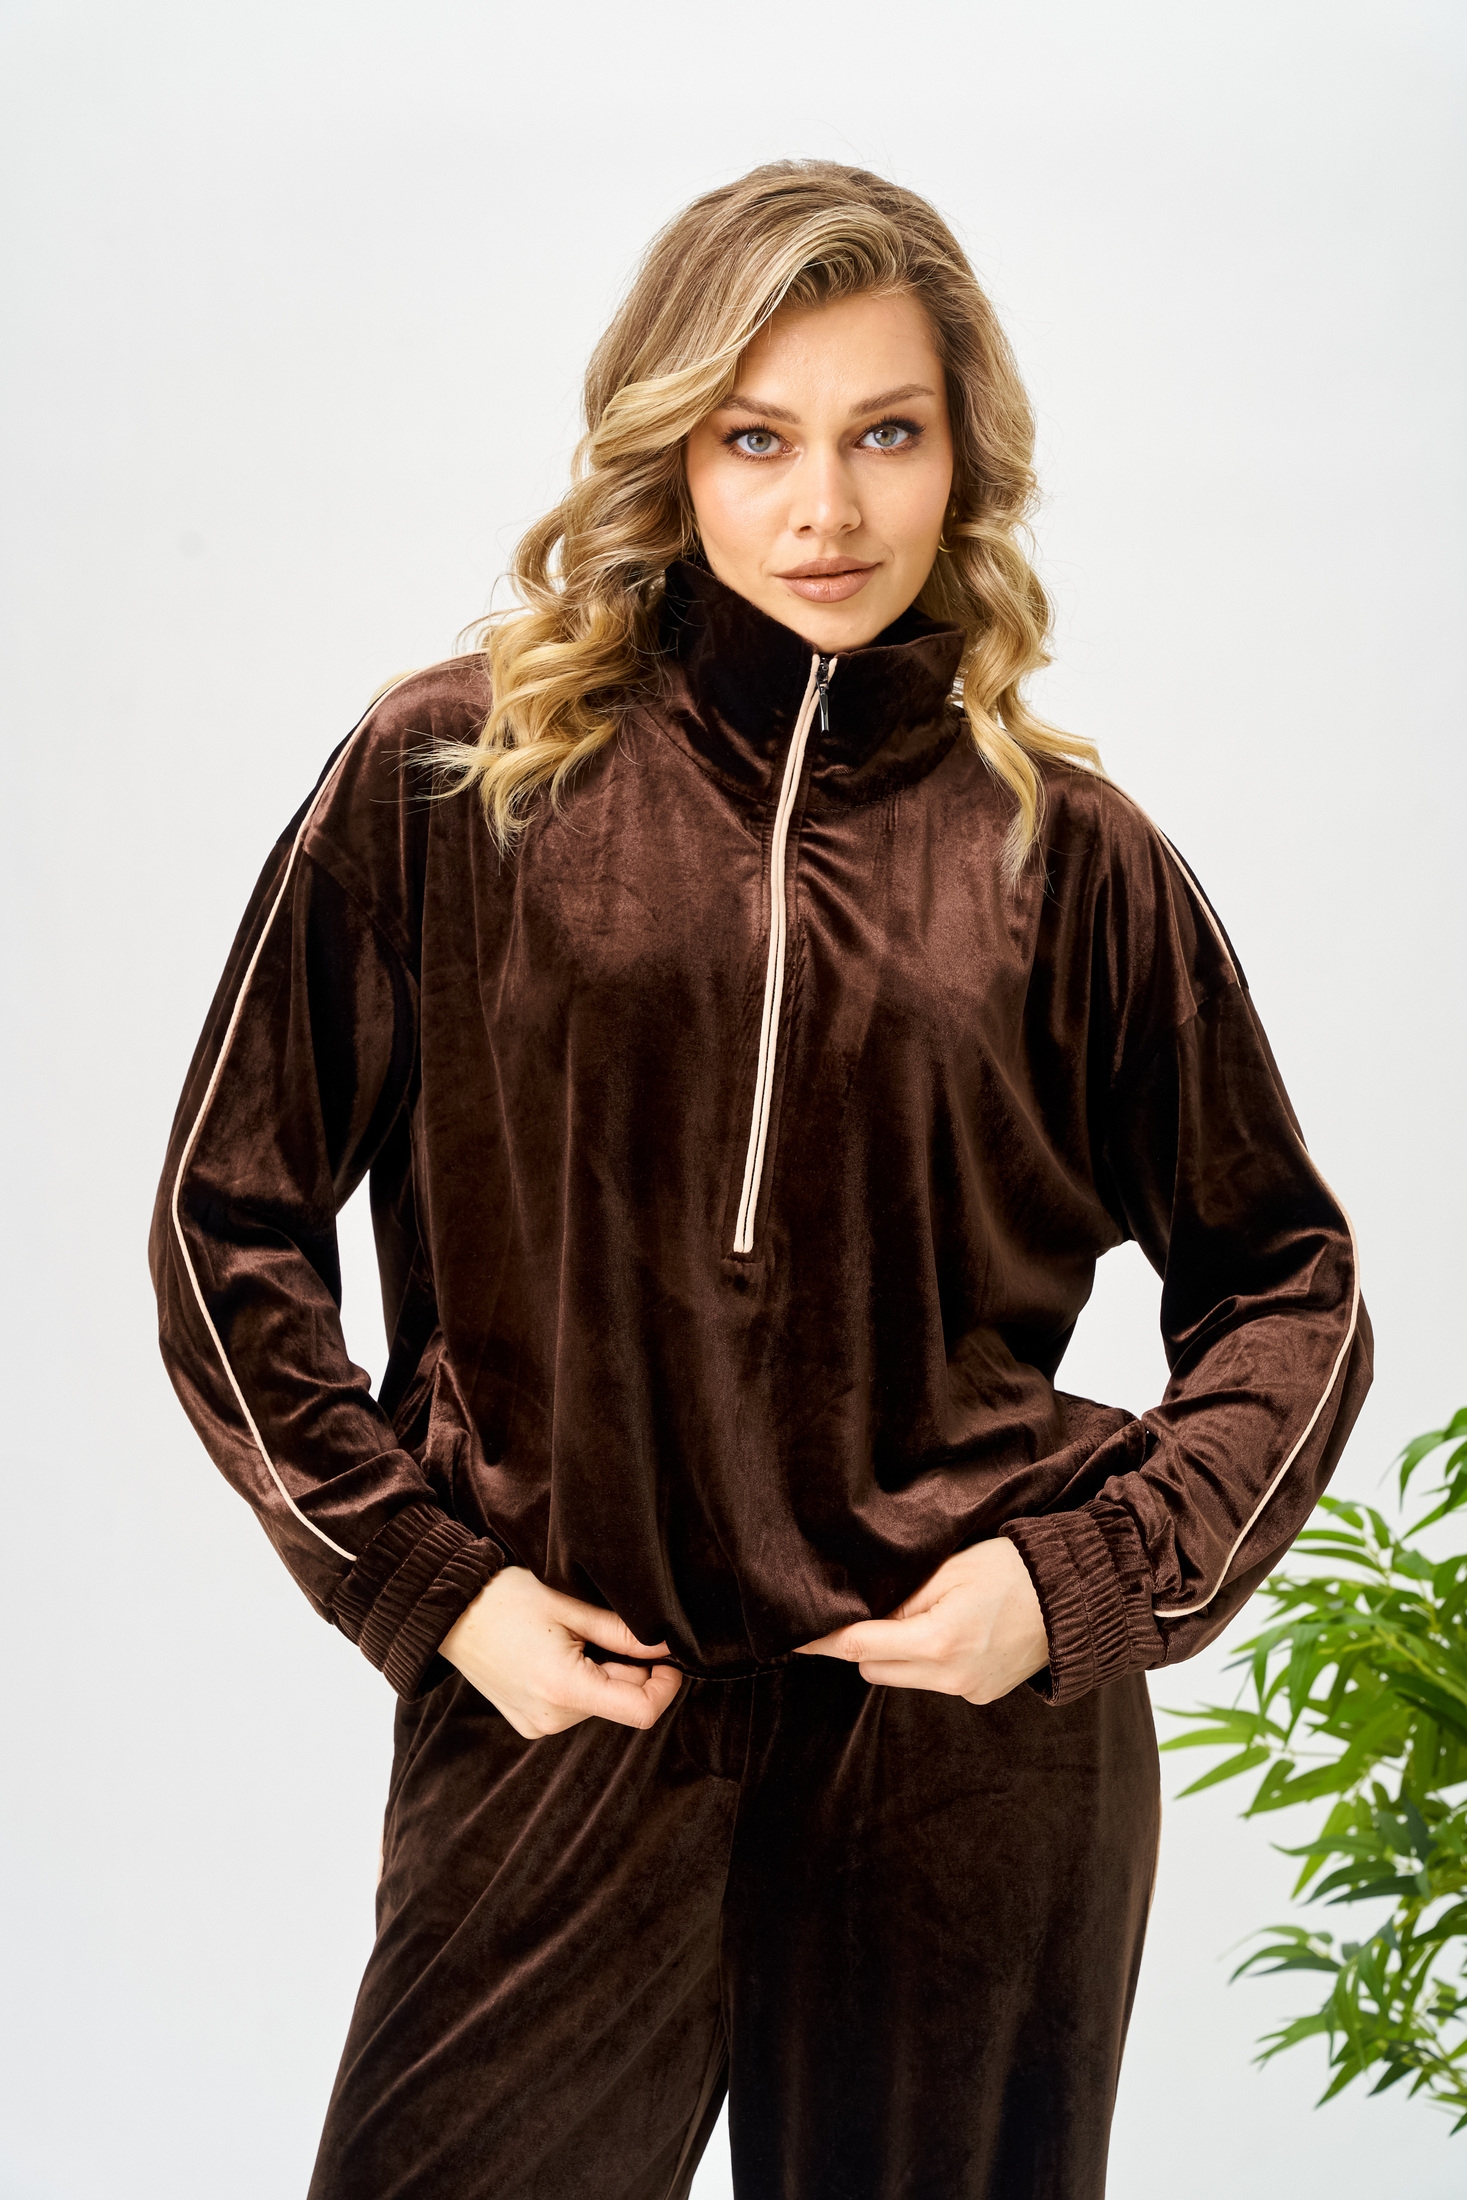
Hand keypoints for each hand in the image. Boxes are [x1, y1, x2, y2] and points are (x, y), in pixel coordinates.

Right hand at [440, 1566, 682, 1738]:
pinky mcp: (529, 1724)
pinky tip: (554, 1653)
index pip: (641, 1711)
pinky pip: (574, 1707)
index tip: (667, 1657)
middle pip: (620, 1702)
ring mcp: (538, 1726)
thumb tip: (668, 1646)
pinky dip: (579, 1682)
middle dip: (628, 1669)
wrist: (448, 1611)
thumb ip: (623, 1633)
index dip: (665, 1685)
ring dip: (602, 1673)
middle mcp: (553, 1718)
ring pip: (598, 1702)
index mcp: (565, 1689)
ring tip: (569, 1637)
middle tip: (603, 1629)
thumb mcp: (570, 1607)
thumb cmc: (506, 1599)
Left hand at [794, 1539, 1048, 1703]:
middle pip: (874, 1668)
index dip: (823, 1640)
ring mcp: (969, 1691)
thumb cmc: (1010, 1568)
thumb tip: (859, 1612)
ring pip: (901, 1678)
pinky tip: (952, 1632)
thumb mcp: (949, 1568)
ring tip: (923, 1614)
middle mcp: (952, 1676)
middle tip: (878, 1608)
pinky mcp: (982, 1695)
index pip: (860, 1646)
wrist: (1075, 1596)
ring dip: (897, 1653)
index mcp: (939, 1641)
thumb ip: (900, 1595)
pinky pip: (933, 1682)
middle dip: (865, 1643)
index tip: (794, 1636)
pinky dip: (928, 1661)